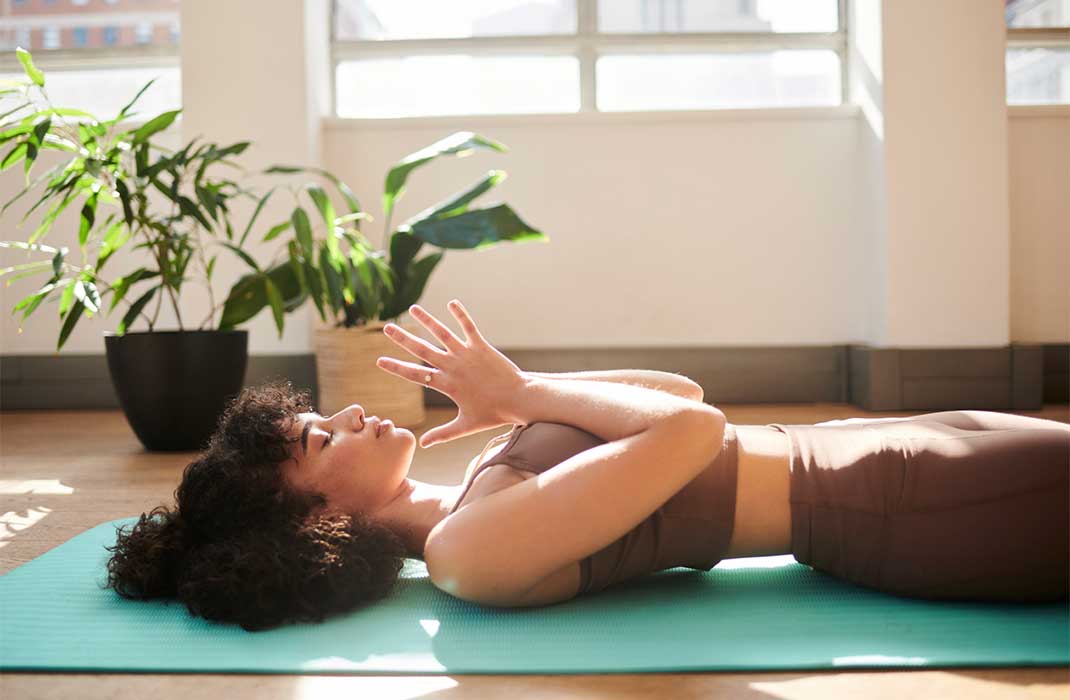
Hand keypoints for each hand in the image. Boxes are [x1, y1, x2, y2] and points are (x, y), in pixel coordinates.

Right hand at [376, 299, 526, 447]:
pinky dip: (460, 315)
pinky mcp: (481, 347)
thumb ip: (442, 434)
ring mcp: (467, 355)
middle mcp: (453, 367)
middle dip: (403, 338)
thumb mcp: (465, 426)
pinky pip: (468, 327)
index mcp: (447, 385)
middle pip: (422, 350)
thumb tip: (422, 445)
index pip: (415, 375)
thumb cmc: (493, 414)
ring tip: (413, 308)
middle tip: (387, 328)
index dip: (396, 367)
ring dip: (427, 320)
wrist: (519, 400)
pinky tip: (451, 302)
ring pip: (442, 334)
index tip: (379, 360)